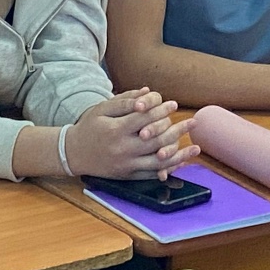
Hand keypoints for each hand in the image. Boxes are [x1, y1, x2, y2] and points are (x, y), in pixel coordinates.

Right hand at [64, 88, 199, 179]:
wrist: (72, 153)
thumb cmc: (89, 127)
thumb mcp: (102, 109)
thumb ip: (125, 101)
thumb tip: (148, 93)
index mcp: (116, 130)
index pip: (145, 119)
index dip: (161, 110)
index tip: (173, 104)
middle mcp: (123, 150)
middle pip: (156, 140)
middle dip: (177, 130)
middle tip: (191, 122)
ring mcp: (126, 165)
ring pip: (158, 161)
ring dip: (179, 155)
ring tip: (196, 147)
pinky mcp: (127, 176)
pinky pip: (151, 174)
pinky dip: (168, 169)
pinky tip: (181, 163)